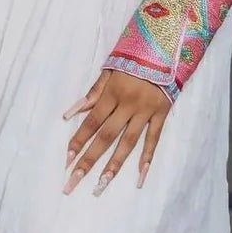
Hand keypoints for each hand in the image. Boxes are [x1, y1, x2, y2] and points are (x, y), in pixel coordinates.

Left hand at [61, 68, 170, 195]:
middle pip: (106, 136)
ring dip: (114, 165)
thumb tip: (71, 113)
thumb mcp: (110, 69)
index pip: (92, 122)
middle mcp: (128, 104)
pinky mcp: (161, 113)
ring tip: (101, 184)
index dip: (78, 140)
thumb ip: (93, 92)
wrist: (165, 47)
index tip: (66, 160)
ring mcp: (146, 111)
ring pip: (128, 142)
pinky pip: (154, 138)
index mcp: (112, 92)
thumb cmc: (133, 58)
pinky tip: (140, 175)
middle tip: (73, 182)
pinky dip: (147, 157)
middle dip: (88, 160)